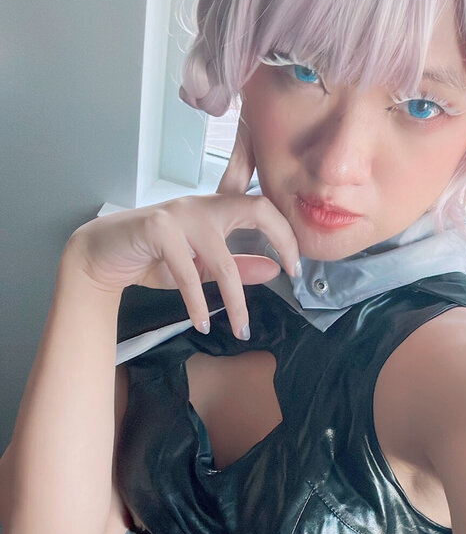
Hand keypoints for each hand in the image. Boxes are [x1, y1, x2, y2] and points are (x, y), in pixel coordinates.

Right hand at [63, 117, 298, 339]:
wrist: (102, 254)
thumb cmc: (154, 258)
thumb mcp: (201, 267)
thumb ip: (236, 266)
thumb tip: (274, 270)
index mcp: (216, 208)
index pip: (262, 206)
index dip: (286, 231)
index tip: (295, 265)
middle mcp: (202, 204)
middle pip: (256, 209)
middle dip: (282, 239)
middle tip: (291, 274)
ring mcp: (180, 214)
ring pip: (222, 260)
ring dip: (235, 301)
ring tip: (240, 328)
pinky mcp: (158, 228)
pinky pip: (188, 273)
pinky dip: (196, 304)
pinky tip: (201, 324)